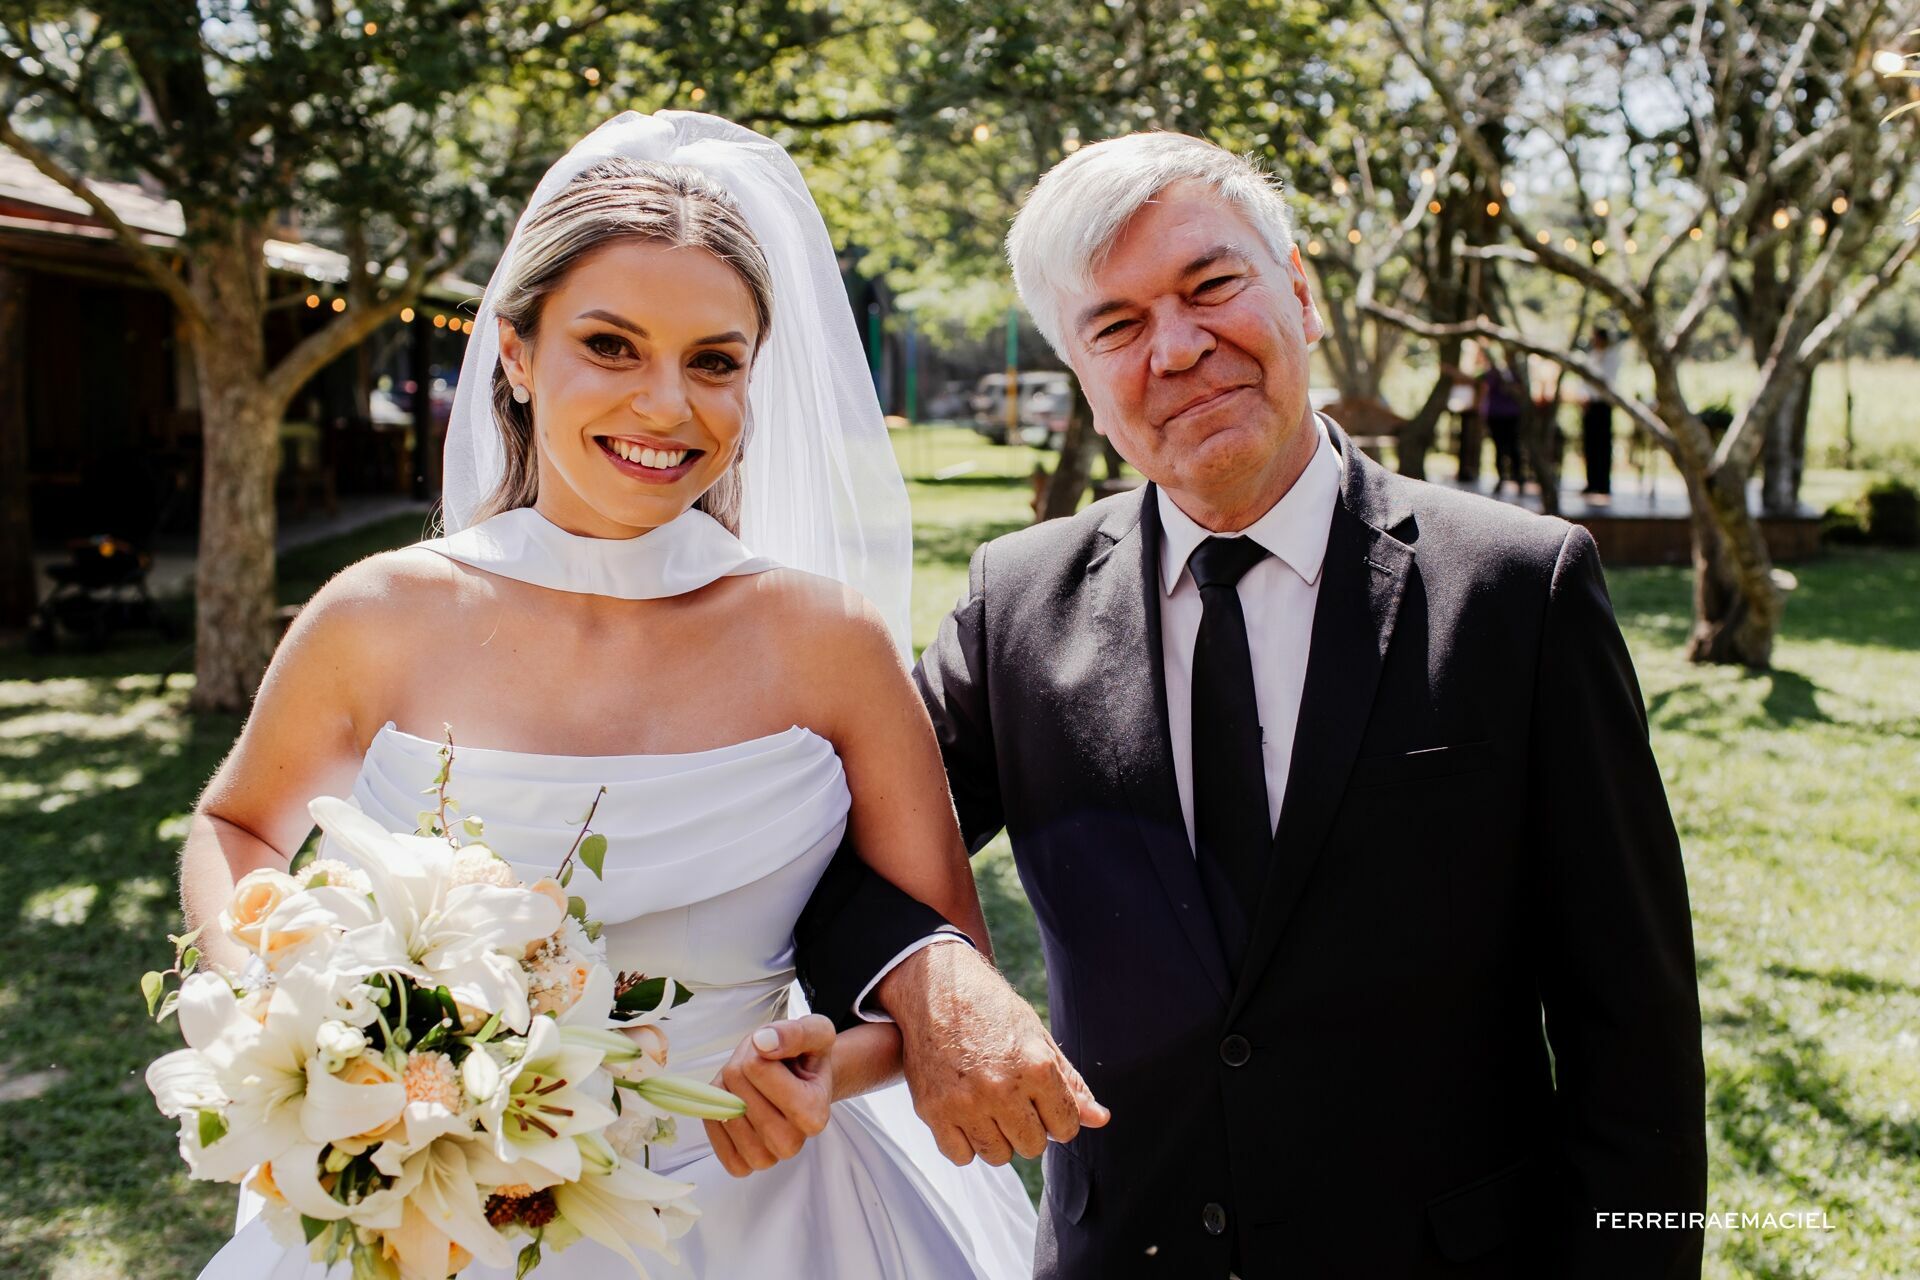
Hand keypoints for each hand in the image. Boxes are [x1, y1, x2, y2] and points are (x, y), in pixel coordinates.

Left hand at [704, 1015, 835, 1177]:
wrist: (800, 1082)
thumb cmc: (806, 1059)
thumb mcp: (814, 1032)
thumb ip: (795, 1033)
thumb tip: (764, 1043)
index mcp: (814, 1113)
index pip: (758, 1069)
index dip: (758, 1052)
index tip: (774, 1054)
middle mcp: (792, 1143)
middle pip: (738, 1090)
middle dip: (741, 1068)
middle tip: (759, 1067)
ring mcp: (766, 1158)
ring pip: (724, 1111)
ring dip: (727, 1089)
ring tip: (749, 1085)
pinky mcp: (741, 1165)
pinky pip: (714, 1133)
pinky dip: (715, 1112)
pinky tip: (735, 1104)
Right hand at [877, 942, 1108, 1166]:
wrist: (936, 987)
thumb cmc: (991, 1009)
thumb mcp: (1038, 1038)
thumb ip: (1070, 1084)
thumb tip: (1100, 1119)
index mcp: (1035, 1067)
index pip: (1065, 1127)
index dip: (1058, 1117)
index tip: (1043, 1102)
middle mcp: (1001, 1088)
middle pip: (1032, 1146)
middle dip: (1029, 1128)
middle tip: (1013, 1100)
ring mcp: (964, 1102)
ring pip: (997, 1156)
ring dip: (997, 1138)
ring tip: (988, 1106)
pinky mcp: (933, 1110)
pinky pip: (960, 1156)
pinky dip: (965, 1143)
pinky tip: (965, 1115)